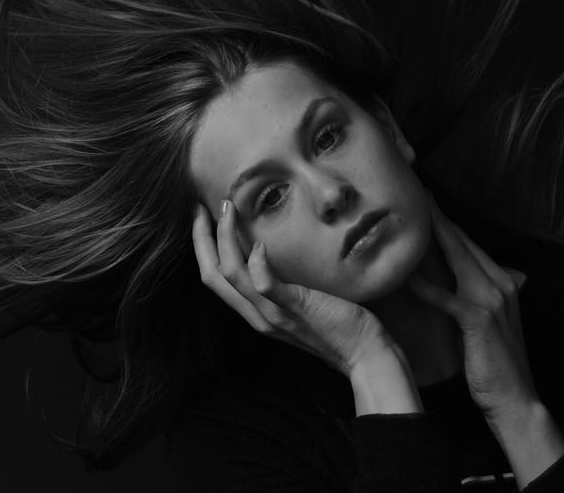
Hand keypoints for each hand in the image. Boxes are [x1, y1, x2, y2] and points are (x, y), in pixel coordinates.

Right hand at [192, 199, 389, 375]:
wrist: (364, 354)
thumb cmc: (337, 324)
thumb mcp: (299, 303)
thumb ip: (282, 286)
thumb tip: (273, 253)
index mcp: (255, 313)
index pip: (214, 278)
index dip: (202, 247)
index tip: (202, 218)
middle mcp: (257, 316)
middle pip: (212, 275)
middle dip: (201, 238)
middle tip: (198, 208)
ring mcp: (275, 314)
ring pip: (232, 276)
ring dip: (223, 239)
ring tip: (226, 209)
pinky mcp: (296, 309)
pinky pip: (266, 286)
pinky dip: (257, 263)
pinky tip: (258, 242)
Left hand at [407, 193, 537, 422]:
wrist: (516, 398)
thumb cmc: (495, 362)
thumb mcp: (489, 322)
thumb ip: (477, 296)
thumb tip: (457, 281)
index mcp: (504, 280)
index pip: (468, 243)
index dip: (445, 220)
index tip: (425, 200)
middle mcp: (502, 282)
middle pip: (462, 242)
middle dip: (436, 217)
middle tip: (414, 192)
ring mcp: (493, 299)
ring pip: (458, 258)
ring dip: (432, 236)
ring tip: (410, 216)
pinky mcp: (480, 320)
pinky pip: (449, 298)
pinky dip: (428, 287)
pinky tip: (408, 276)